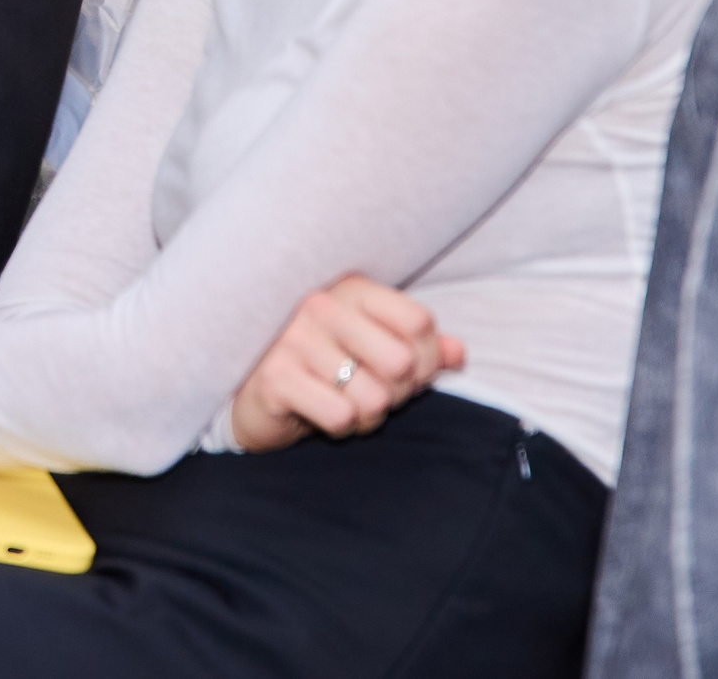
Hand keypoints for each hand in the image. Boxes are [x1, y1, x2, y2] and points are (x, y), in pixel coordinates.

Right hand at [227, 276, 464, 451]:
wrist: (258, 397)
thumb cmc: (327, 368)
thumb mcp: (377, 351)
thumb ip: (422, 349)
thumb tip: (458, 353)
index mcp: (351, 289)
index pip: (420, 322)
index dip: (428, 361)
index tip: (409, 375)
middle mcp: (320, 305)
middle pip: (402, 363)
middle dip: (398, 394)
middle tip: (374, 395)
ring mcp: (293, 339)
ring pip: (374, 398)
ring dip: (368, 417)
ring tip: (346, 405)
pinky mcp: (275, 377)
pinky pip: (341, 416)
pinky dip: (341, 427)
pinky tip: (322, 414)